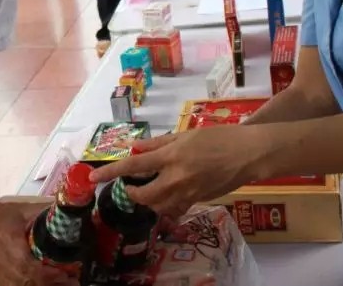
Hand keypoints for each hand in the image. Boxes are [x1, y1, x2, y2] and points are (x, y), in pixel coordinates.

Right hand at [0, 203, 72, 285]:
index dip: (47, 273)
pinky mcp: (3, 282)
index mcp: (11, 242)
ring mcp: (3, 275)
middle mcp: (6, 263)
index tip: (66, 273)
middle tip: (74, 280)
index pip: (28, 265)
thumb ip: (46, 213)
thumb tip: (70, 211)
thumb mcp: (26, 211)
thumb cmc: (7, 217)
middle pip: (29, 282)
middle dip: (52, 283)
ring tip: (68, 284)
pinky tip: (52, 284)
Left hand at [89, 128, 264, 217]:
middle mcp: (177, 177)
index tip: (94, 177)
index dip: (111, 172)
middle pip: (144, 195)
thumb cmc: (218, 137)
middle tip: (131, 186)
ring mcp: (189, 193)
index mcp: (171, 156)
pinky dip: (168, 203)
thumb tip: (135, 148)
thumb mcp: (185, 134)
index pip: (133, 166)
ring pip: (159, 206)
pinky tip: (171, 193)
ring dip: (150, 200)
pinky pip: (176, 207)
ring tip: (151, 188)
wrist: (248, 154)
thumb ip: (158, 144)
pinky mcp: (199, 201)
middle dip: (133, 193)